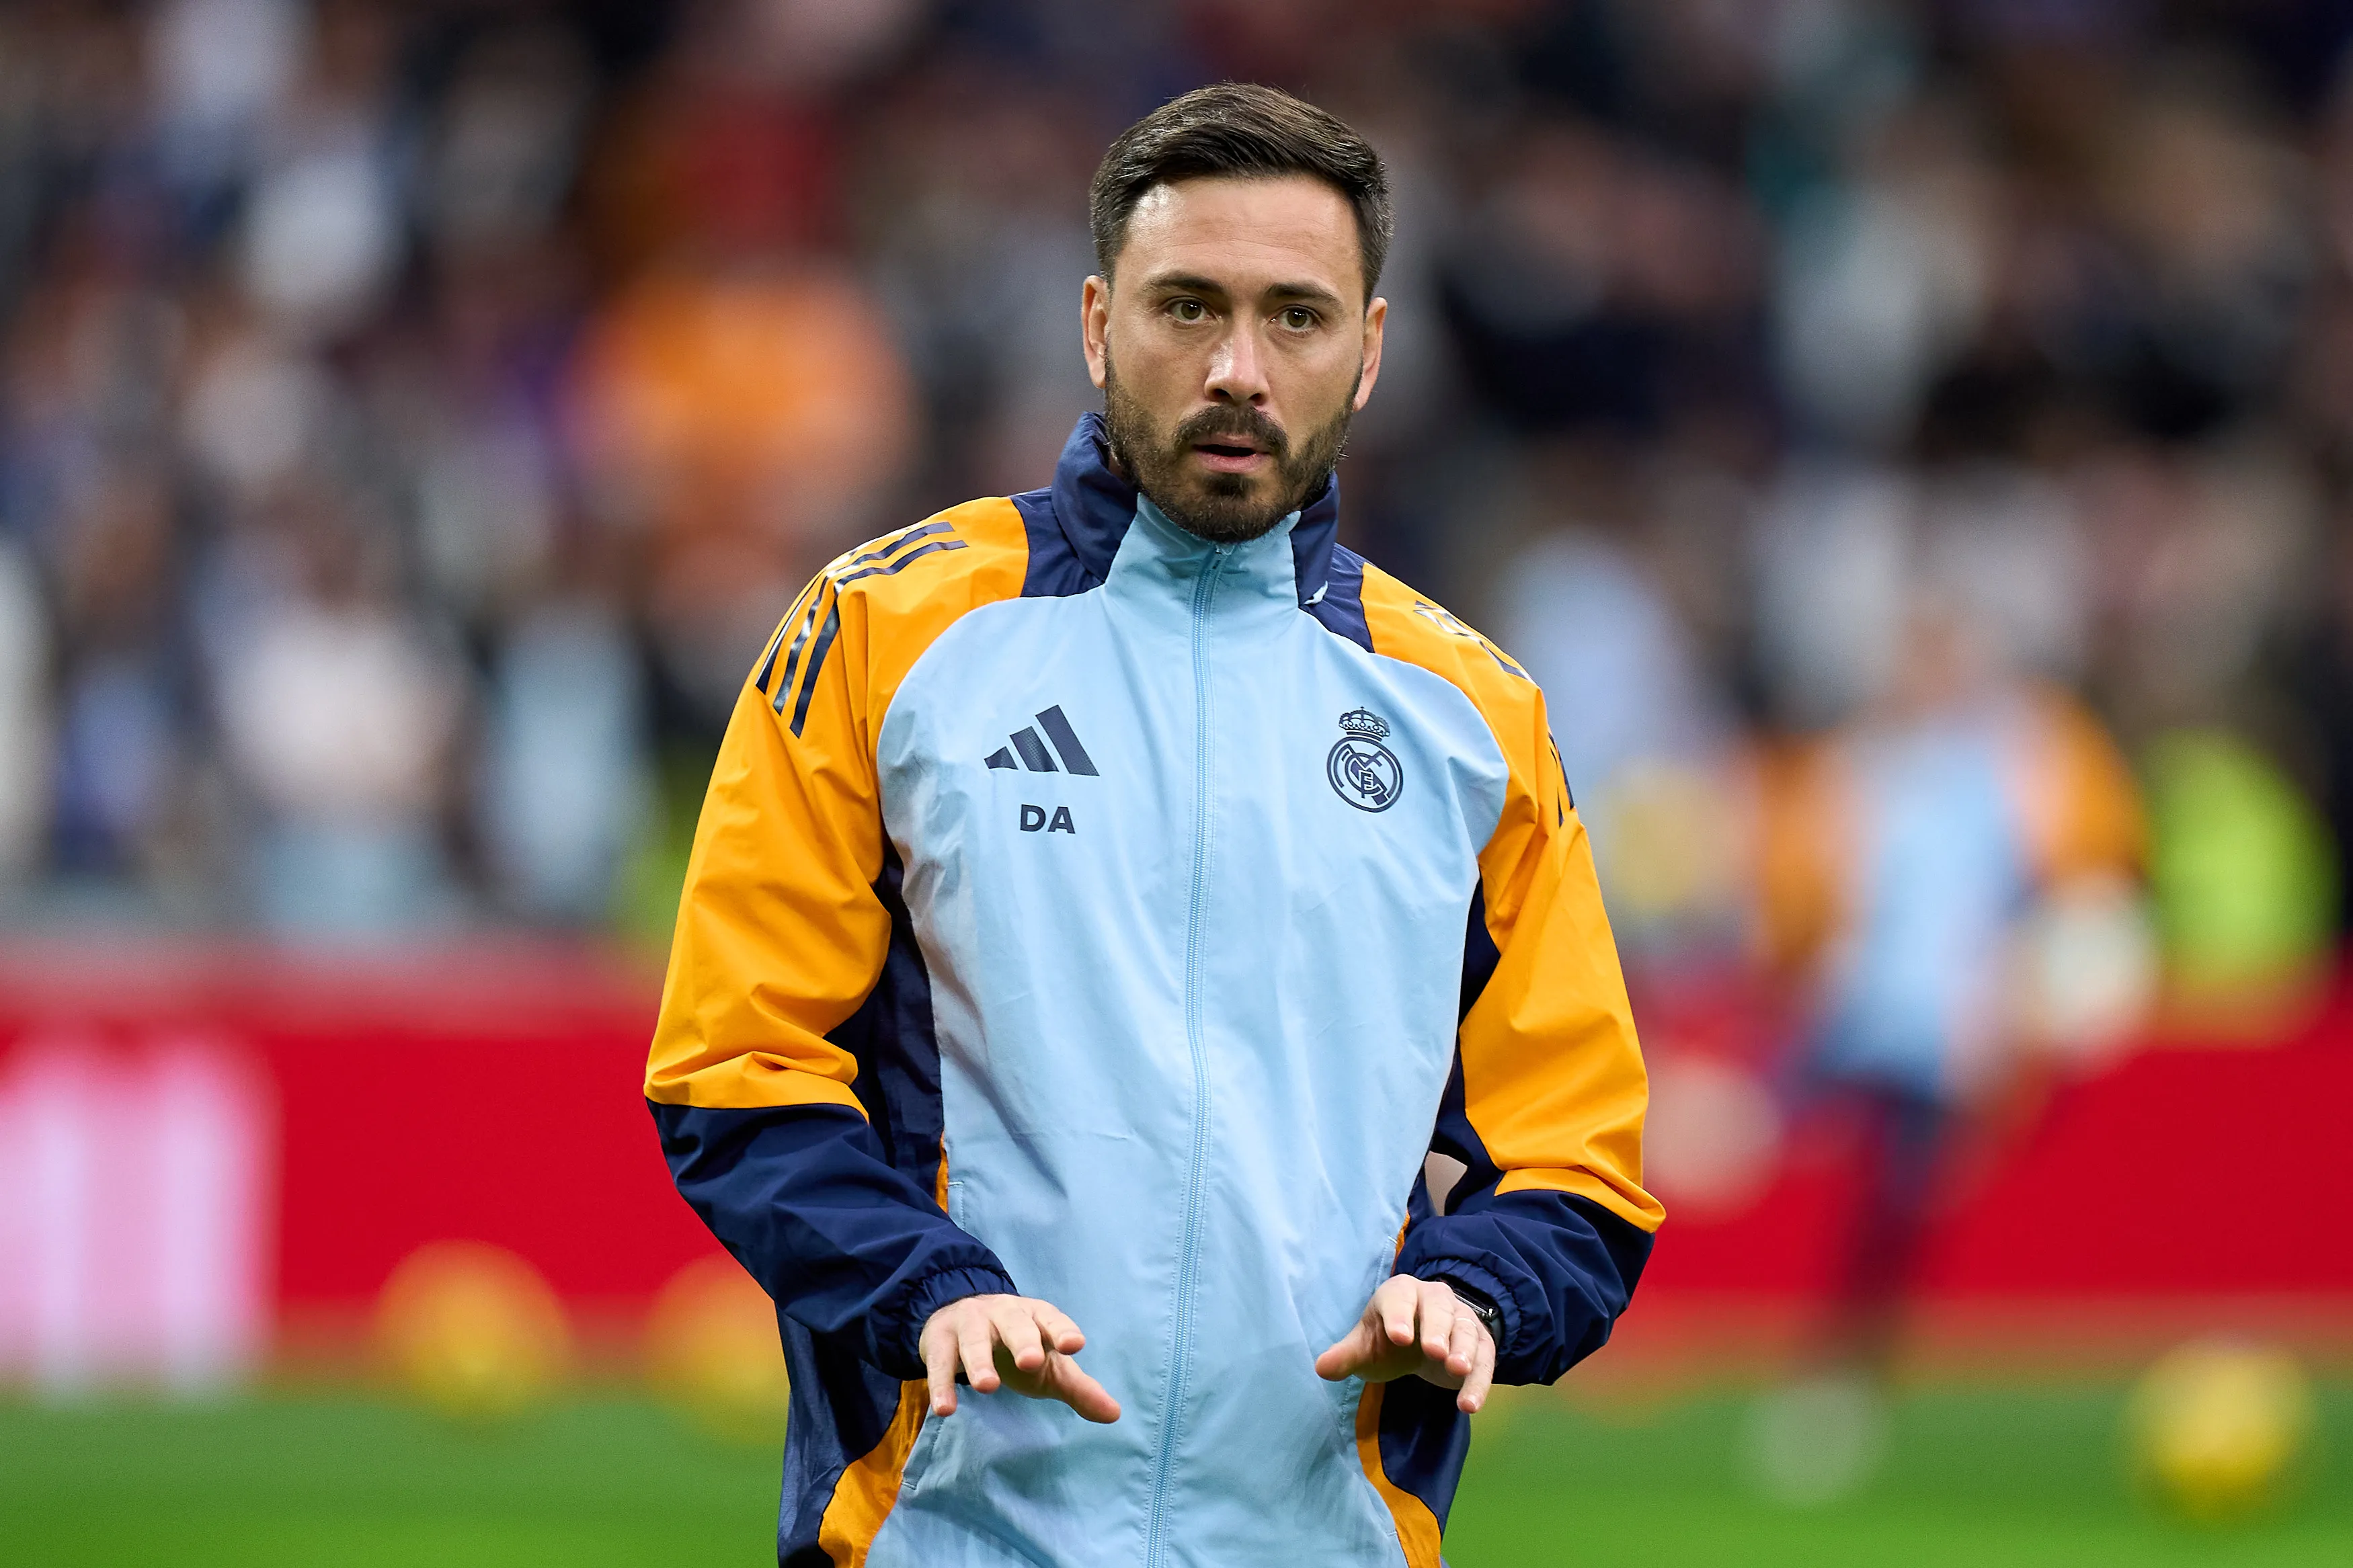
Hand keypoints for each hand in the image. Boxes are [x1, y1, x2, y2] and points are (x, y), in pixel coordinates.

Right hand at [919, 1294, 1120, 1423]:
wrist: (959, 1318)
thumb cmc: (1015, 1347)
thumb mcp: (1049, 1367)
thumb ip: (1079, 1388)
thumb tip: (1114, 1414)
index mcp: (1036, 1316)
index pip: (1052, 1320)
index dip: (1062, 1330)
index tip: (1075, 1345)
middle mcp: (1004, 1313)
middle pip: (1015, 1325)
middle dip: (1023, 1341)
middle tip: (1031, 1362)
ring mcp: (970, 1323)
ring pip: (974, 1340)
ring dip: (979, 1361)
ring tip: (987, 1387)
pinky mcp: (940, 1340)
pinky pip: (939, 1362)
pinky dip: (941, 1383)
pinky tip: (946, 1409)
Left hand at [1314, 1275, 1496, 1413]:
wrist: (1422, 1342)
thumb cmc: (1387, 1340)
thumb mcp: (1365, 1347)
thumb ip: (1345, 1356)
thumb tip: (1320, 1368)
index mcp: (1400, 1293)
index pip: (1398, 1297)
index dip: (1398, 1315)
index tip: (1398, 1338)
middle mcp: (1434, 1299)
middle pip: (1438, 1308)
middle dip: (1438, 1329)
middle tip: (1436, 1352)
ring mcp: (1460, 1318)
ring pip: (1466, 1330)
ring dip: (1465, 1350)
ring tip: (1458, 1371)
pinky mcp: (1481, 1343)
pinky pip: (1485, 1359)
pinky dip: (1480, 1380)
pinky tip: (1469, 1404)